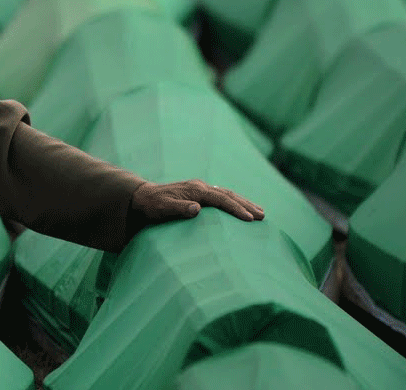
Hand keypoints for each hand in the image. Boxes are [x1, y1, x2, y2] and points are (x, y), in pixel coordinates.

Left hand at [131, 179, 264, 222]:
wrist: (142, 197)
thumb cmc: (152, 205)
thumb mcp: (163, 208)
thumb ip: (179, 209)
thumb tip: (197, 209)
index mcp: (195, 190)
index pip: (221, 198)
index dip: (236, 208)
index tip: (250, 219)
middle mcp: (200, 187)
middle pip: (228, 194)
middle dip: (246, 205)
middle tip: (263, 216)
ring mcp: (200, 189)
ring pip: (227, 194)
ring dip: (243, 202)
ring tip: (260, 212)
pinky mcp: (199, 193)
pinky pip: (221, 196)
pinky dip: (234, 201)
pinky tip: (241, 208)